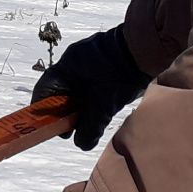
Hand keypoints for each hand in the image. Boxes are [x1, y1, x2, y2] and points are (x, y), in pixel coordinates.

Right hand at [31, 26, 149, 149]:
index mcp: (67, 65)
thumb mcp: (104, 104)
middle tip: (73, 129)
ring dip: (82, 105)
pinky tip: (103, 106)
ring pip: (78, 87)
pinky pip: (90, 82)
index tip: (51, 128)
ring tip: (91, 120)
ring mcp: (88, 58)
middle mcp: (74, 60)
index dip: (45, 112)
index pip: (45, 90)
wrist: (147, 48)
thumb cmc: (122, 72)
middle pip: (61, 91)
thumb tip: (81, 143)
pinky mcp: (102, 60)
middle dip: (66, 111)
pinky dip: (93, 96)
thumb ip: (90, 126)